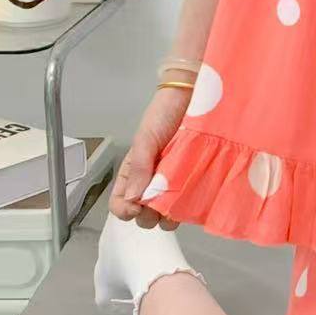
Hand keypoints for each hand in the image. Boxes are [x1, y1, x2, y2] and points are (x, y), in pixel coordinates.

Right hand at [109, 86, 190, 228]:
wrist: (193, 97)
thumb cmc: (163, 115)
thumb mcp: (145, 139)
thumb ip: (139, 167)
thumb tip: (132, 199)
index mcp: (134, 174)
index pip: (120, 203)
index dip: (125, 210)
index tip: (136, 208)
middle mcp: (152, 183)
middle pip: (144, 215)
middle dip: (148, 217)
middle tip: (158, 205)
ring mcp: (174, 184)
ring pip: (167, 215)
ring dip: (169, 216)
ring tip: (177, 203)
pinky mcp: (195, 182)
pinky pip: (189, 204)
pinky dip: (188, 207)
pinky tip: (192, 199)